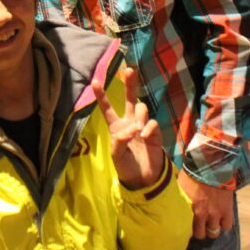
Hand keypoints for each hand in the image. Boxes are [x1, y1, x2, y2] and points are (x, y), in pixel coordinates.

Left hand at [92, 67, 163, 189]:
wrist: (142, 179)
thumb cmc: (126, 166)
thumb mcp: (116, 155)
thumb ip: (120, 140)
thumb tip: (131, 129)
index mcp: (116, 126)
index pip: (107, 108)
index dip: (101, 95)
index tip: (95, 81)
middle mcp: (129, 122)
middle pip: (130, 98)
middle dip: (130, 84)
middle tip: (129, 70)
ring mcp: (142, 126)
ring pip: (141, 108)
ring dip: (139, 116)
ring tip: (137, 129)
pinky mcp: (154, 133)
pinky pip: (152, 123)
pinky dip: (148, 128)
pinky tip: (145, 136)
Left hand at [178, 170, 233, 239]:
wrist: (211, 165)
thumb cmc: (193, 173)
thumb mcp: (180, 184)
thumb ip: (178, 195)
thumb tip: (168, 196)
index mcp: (190, 209)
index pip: (188, 229)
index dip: (188, 229)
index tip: (188, 227)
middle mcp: (203, 214)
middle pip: (202, 234)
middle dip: (201, 231)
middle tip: (201, 226)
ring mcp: (216, 213)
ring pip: (215, 232)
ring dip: (212, 228)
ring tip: (211, 223)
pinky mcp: (227, 210)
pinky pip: (227, 226)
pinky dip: (224, 224)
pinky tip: (221, 219)